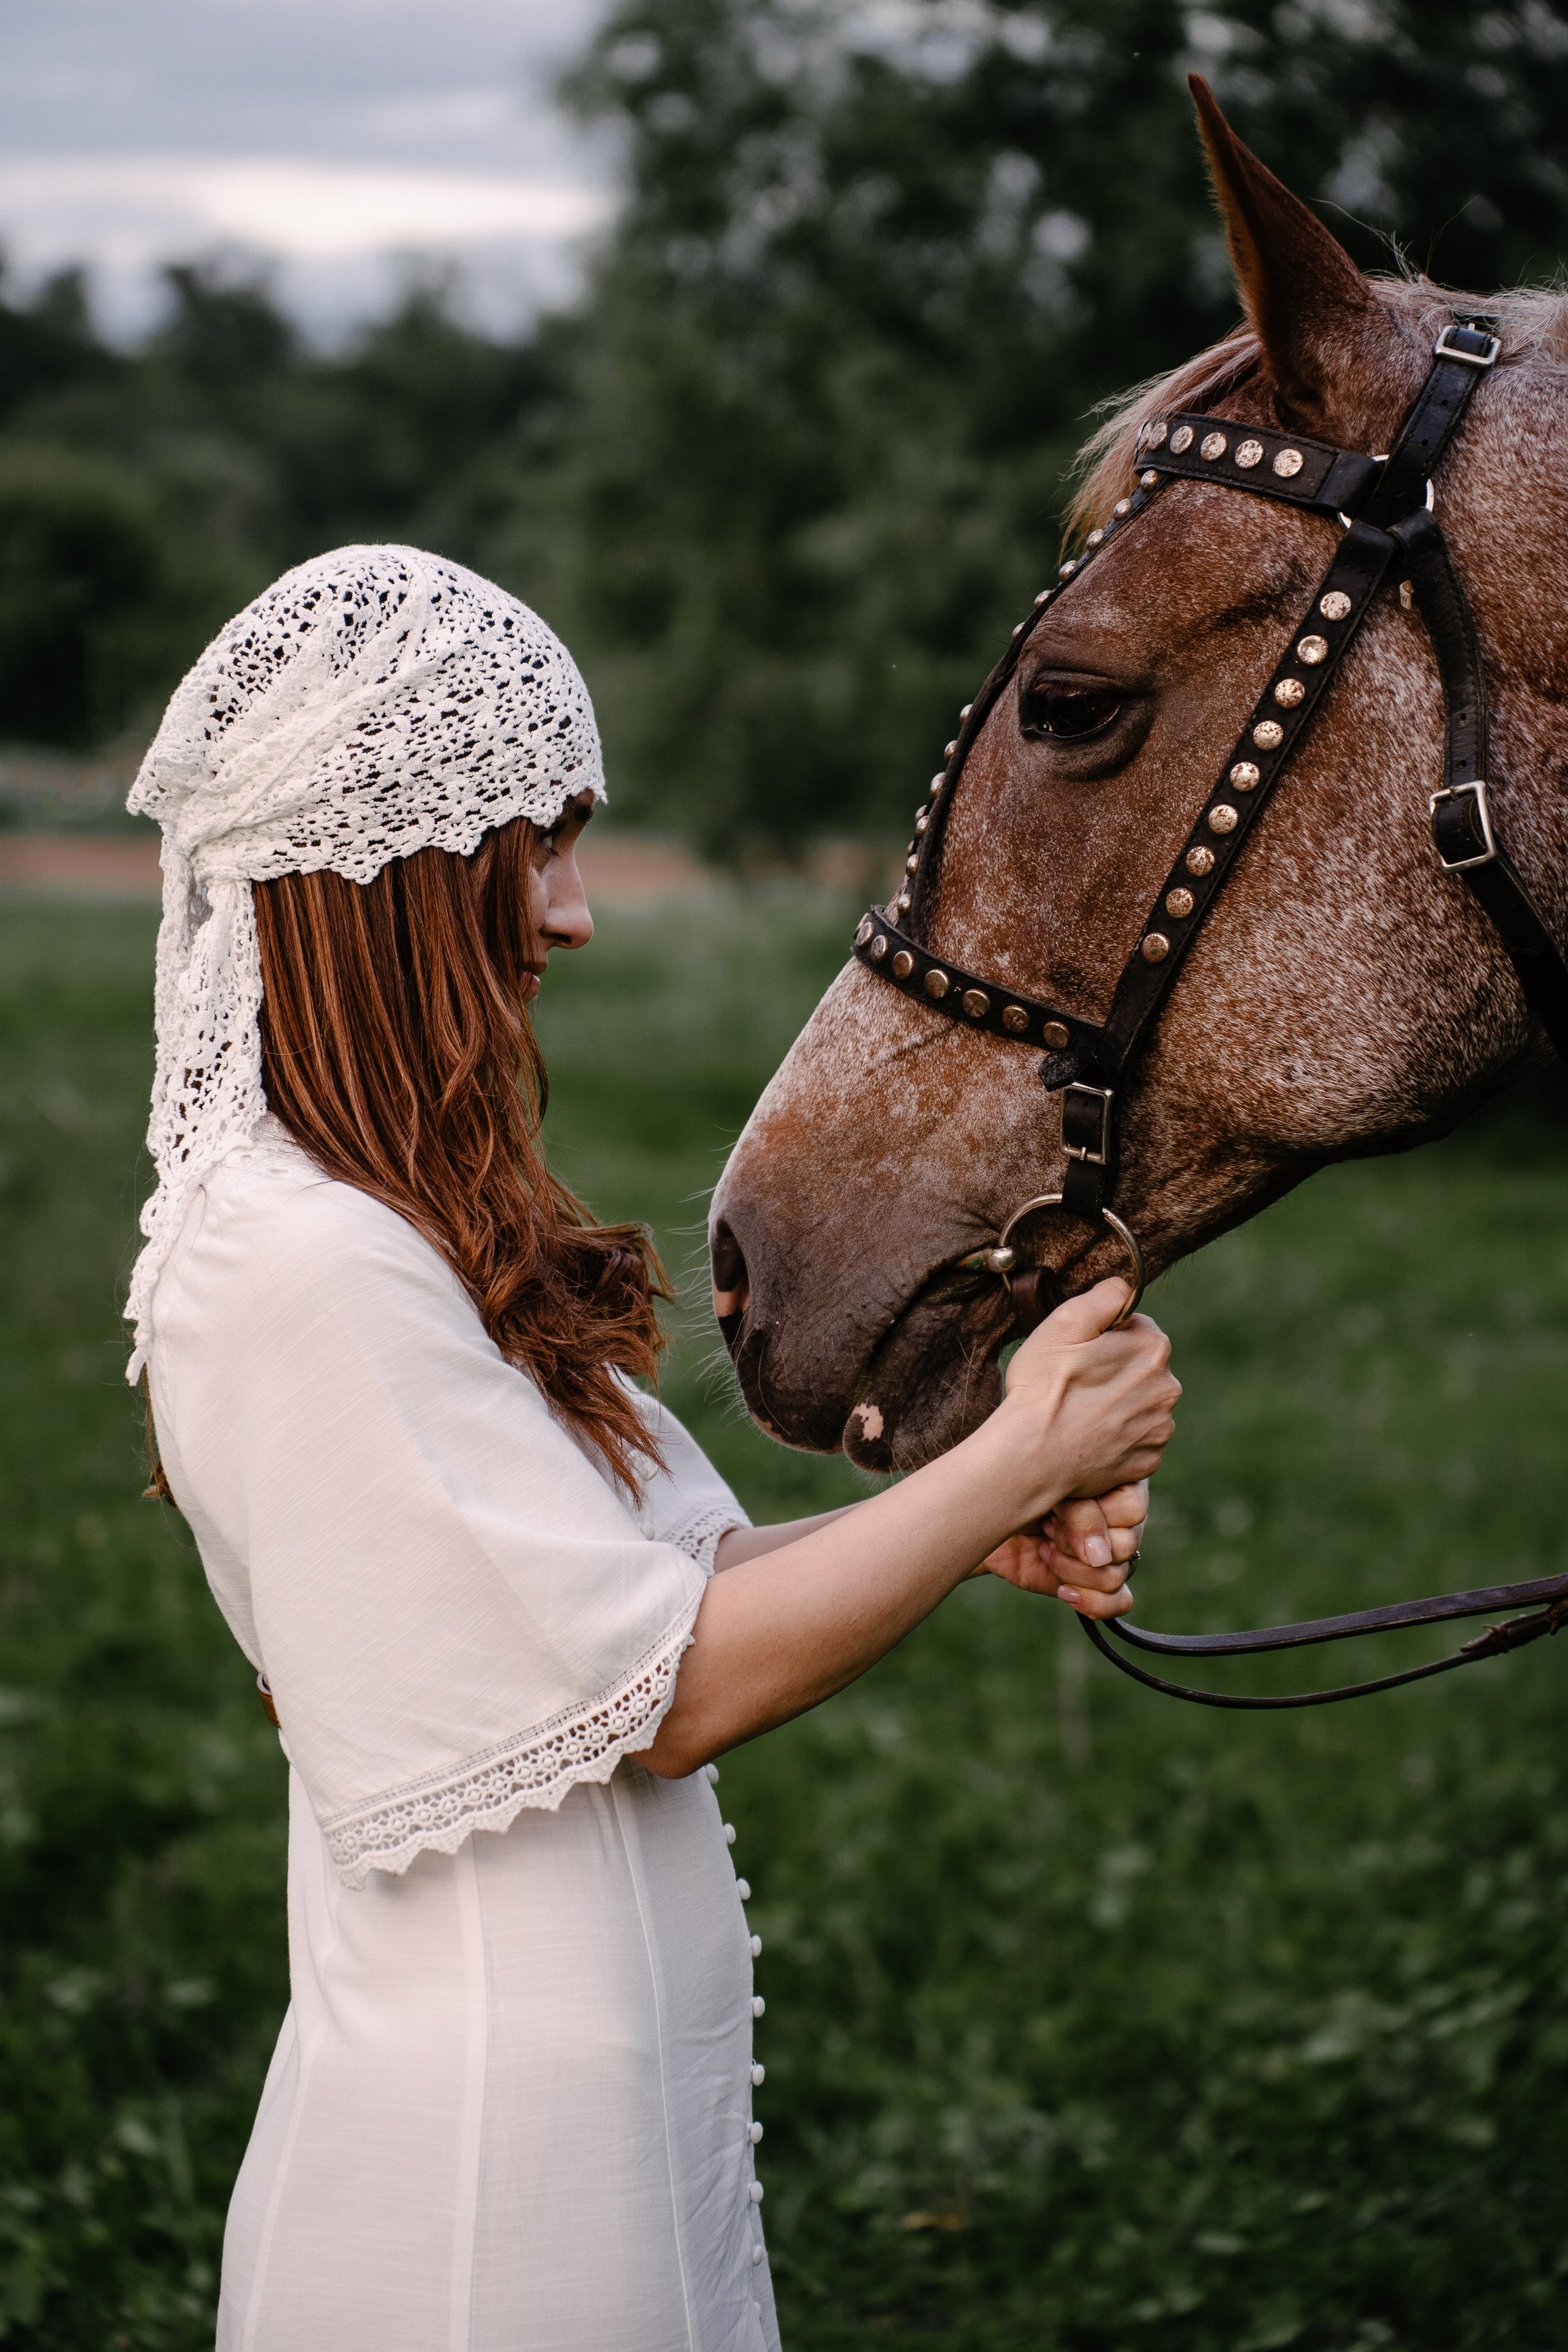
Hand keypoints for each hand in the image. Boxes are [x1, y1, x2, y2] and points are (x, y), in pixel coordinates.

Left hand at [974, 1482, 1146, 1616]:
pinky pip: (1119, 1602)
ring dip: (1072, 1568)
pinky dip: (1092, 1601)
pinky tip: (1064, 1590)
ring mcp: (1111, 1554)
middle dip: (1076, 1540)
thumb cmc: (1019, 1489)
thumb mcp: (1049, 1488)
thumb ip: (1082, 1512)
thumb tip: (1100, 1556)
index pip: (1132, 1509)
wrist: (988, 1517)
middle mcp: (1121, 1520)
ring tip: (1045, 1550)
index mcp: (1118, 1485)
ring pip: (1115, 1576)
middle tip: (1048, 1526)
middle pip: (1125, 1545)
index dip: (1095, 1514)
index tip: (1058, 1504)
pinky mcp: (1096, 1584)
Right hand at [992, 1279, 1179, 1520]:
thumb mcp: (1064, 1323)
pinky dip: (1117, 1437)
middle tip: (1075, 1383)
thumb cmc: (1044, 1389)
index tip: (1079, 1353)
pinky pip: (1136, 1439)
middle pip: (1141, 1367)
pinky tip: (1089, 1437)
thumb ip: (1104, 1296)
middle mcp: (1167, 1389)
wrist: (1032, 1457)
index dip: (1105, 1337)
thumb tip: (1124, 1288)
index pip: (1137, 1328)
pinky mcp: (1148, 1461)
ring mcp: (1159, 1429)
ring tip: (1079, 1413)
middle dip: (1115, 1370)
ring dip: (1118, 1404)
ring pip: (1140, 1404)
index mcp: (1153, 1349)